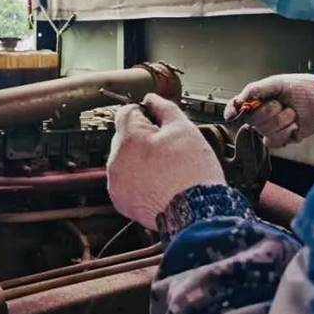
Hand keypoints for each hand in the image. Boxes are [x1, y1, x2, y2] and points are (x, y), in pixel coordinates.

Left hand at [106, 93, 224, 229]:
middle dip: (143, 137)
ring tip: (165, 168)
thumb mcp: (184, 129)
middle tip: (168, 149)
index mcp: (129, 139)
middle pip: (125, 136)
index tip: (158, 122)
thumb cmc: (193, 174)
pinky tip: (159, 182)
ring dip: (140, 159)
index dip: (145, 113)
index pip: (126, 112)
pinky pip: (126, 180)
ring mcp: (116, 182)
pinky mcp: (120, 200)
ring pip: (125, 158)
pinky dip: (138, 180)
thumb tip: (152, 99)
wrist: (197, 214)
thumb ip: (163, 107)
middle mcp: (116, 160)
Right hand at [224, 74, 313, 148]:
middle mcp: (261, 114)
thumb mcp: (277, 83)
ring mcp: (270, 127)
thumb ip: (256, 89)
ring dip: (281, 121)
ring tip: (291, 113)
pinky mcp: (280, 139)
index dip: (232, 110)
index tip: (232, 113)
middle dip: (268, 111)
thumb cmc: (303, 88)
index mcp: (257, 99)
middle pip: (250, 119)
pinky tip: (292, 125)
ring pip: (262, 130)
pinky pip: (272, 141)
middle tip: (279, 104)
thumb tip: (240, 98)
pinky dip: (285, 132)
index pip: (237, 106)